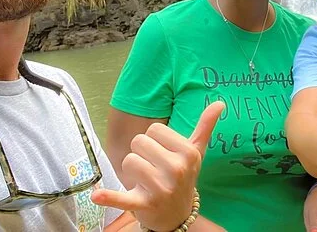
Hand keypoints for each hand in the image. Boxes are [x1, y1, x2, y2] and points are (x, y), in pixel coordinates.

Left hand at [92, 101, 224, 230]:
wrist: (178, 215)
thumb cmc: (185, 176)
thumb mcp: (196, 152)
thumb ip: (206, 126)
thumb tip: (220, 102)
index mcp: (188, 153)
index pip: (154, 129)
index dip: (154, 140)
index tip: (163, 154)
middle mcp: (177, 169)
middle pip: (139, 142)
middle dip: (142, 153)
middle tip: (153, 168)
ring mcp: (160, 188)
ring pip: (129, 160)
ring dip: (131, 170)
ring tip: (144, 180)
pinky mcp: (143, 204)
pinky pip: (122, 198)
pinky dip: (109, 197)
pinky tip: (97, 196)